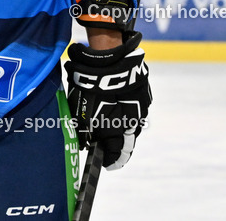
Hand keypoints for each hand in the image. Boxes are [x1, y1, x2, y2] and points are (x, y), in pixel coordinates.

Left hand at [64, 31, 150, 169]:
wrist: (107, 60)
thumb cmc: (89, 88)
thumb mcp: (81, 112)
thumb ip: (85, 131)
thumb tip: (85, 142)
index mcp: (119, 130)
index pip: (118, 154)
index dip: (112, 160)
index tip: (107, 164)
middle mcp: (134, 122)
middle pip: (127, 140)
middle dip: (117, 143)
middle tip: (107, 142)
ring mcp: (141, 107)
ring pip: (132, 122)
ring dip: (122, 122)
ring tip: (109, 117)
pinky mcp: (144, 93)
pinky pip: (135, 106)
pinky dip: (127, 106)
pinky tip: (116, 99)